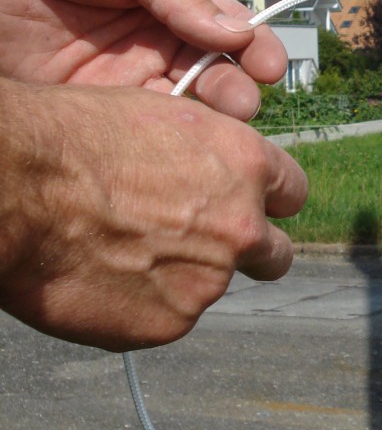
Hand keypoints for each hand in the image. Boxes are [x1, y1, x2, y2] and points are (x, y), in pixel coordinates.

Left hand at [0, 0, 284, 118]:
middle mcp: (150, 40)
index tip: (271, 66)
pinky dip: (161, 138)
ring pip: (179, 105)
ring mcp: (118, 75)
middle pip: (209, 72)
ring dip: (206, 118)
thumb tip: (237, 31)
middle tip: (244, 103)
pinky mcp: (84, 106)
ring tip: (220, 123)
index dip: (253, 47)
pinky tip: (176, 139)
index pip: (223, 27)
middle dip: (235, 88)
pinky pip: (133, 127)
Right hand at [0, 80, 306, 351]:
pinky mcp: (168, 323)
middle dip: (250, 250)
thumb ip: (212, 157)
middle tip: (210, 243)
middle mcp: (241, 225)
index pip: (293, 193)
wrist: (22, 189)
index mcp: (247, 166)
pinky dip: (148, 303)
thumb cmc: (81, 140)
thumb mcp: (170, 120)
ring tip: (132, 252)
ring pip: (214, 285)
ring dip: (188, 275)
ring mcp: (208, 280)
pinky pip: (170, 316)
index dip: (270, 201)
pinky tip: (111, 276)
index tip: (256, 206)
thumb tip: (218, 174)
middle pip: (273, 253)